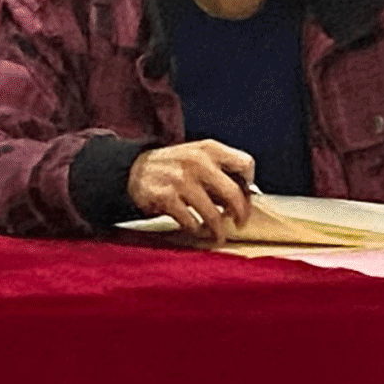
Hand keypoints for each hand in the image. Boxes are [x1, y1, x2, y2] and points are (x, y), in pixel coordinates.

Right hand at [126, 140, 253, 242]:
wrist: (134, 170)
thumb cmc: (173, 167)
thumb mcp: (198, 157)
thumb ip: (220, 172)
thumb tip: (246, 197)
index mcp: (209, 149)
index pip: (246, 163)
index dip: (249, 183)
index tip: (245, 196)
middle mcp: (198, 162)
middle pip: (234, 194)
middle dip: (241, 214)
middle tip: (239, 223)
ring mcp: (181, 180)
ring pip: (214, 214)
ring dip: (218, 230)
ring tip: (217, 235)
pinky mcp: (166, 197)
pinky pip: (191, 222)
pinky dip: (195, 229)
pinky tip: (195, 228)